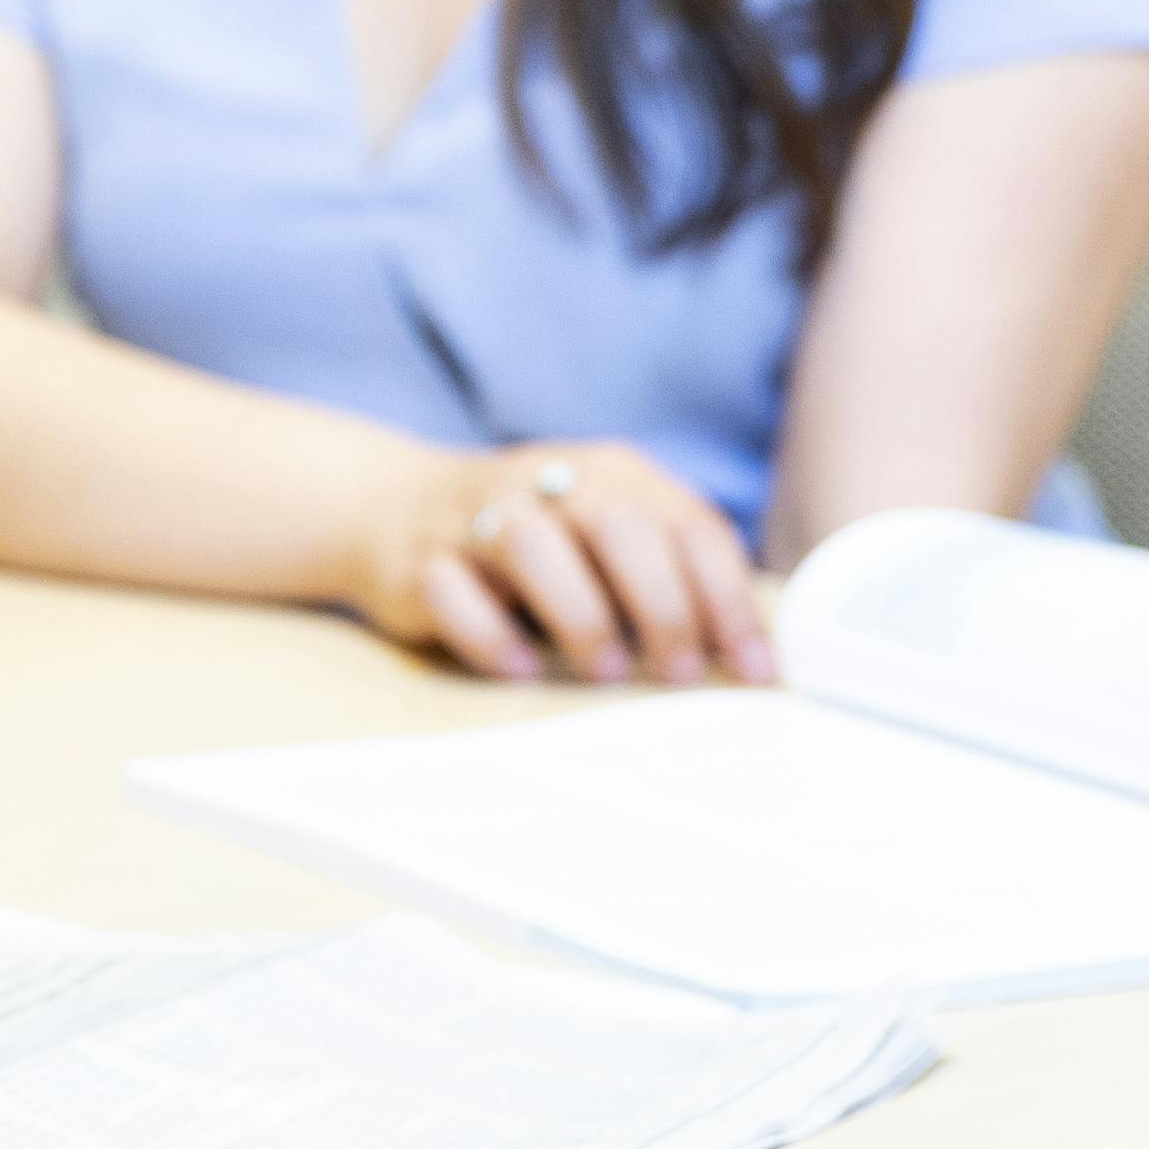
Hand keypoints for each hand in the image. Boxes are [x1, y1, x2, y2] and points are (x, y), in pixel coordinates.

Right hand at [358, 442, 775, 687]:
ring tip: (605, 670)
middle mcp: (547, 481)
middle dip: (661, 606)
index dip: (729, 601)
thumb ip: (670, 576)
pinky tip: (519, 667)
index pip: (689, 525)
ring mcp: (478, 516)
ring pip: (533, 546)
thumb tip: (752, 660)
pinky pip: (453, 592)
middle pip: (619, 527)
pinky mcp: (421, 559)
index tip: (753, 671)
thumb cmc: (536, 539)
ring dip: (579, 614)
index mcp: (613, 474)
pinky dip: (490, 635)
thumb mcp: (607, 536)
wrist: (395, 506)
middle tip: (678, 673)